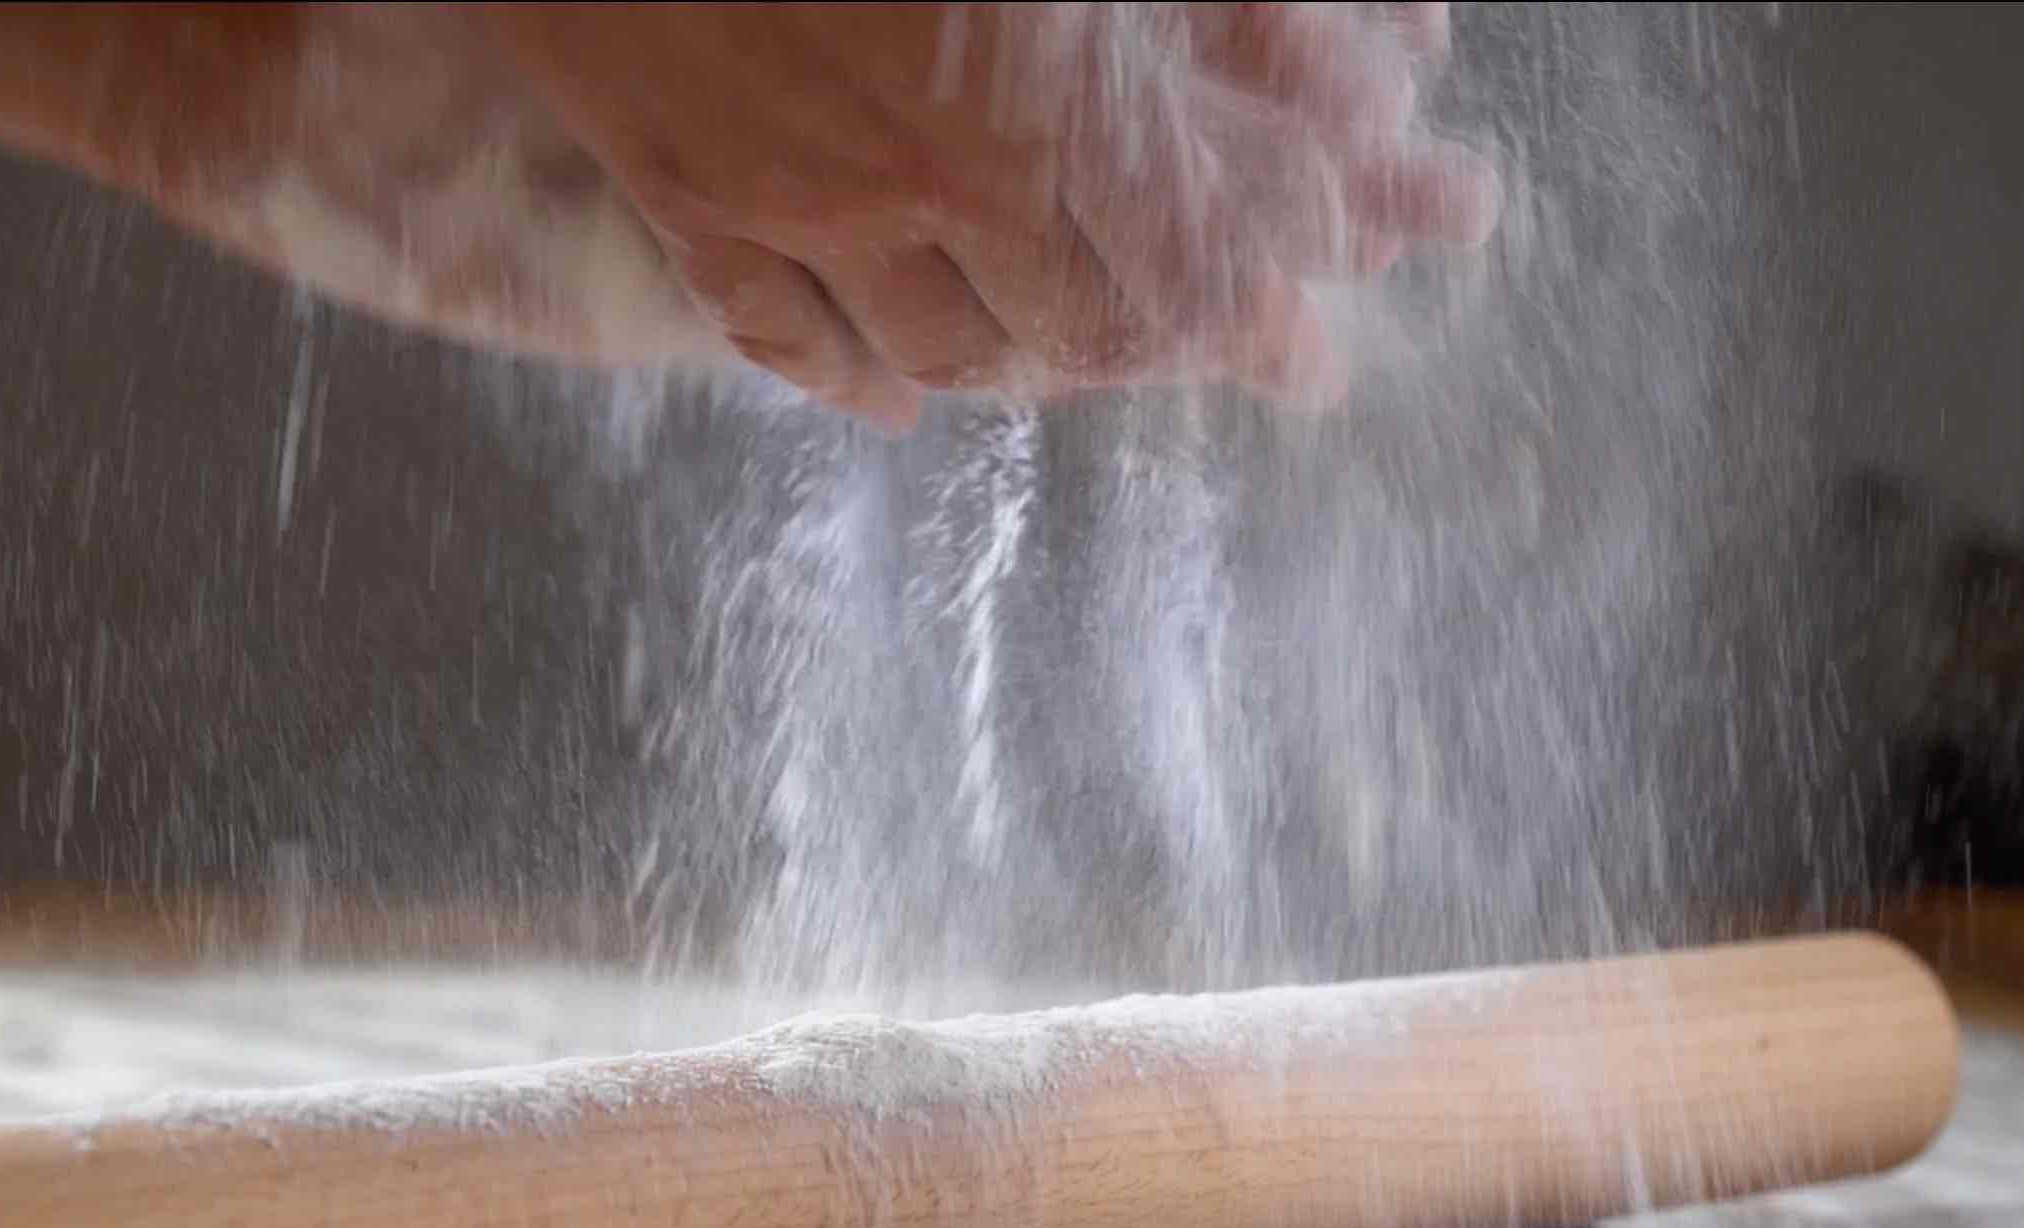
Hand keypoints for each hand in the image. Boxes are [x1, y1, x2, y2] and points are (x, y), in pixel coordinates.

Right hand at [470, 2, 1501, 424]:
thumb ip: (1145, 23)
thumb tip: (1337, 54)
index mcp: (1043, 106)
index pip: (1187, 262)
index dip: (1254, 284)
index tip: (1300, 281)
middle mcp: (930, 192)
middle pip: (1080, 329)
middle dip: (1155, 334)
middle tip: (1197, 325)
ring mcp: (797, 214)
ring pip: (941, 357)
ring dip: (1019, 359)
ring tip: (1059, 340)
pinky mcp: (686, 207)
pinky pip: (783, 343)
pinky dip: (855, 384)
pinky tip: (898, 396)